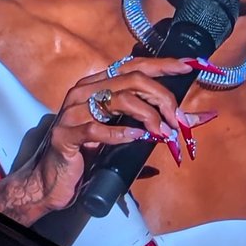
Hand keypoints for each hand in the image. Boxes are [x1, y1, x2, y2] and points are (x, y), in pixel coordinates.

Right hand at [0, 55, 214, 222]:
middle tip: (178, 120)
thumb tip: (193, 121)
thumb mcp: (124, 135)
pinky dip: (122, 134)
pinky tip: (138, 140)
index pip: (134, 65)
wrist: (52, 181)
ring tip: (162, 134)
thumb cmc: (90, 155)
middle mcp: (83, 91)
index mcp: (97, 85)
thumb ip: (153, 124)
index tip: (189, 67)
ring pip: (118, 100)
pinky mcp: (65, 135)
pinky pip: (98, 129)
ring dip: (148, 116)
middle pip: (132, 79)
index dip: (163, 64)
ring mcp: (72, 111)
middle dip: (162, 97)